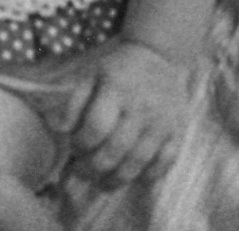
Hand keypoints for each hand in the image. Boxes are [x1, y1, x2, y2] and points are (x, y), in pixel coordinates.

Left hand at [68, 40, 192, 187]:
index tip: (75, 147)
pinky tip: (132, 177)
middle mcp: (141, 108)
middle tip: (83, 172)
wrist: (160, 56)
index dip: (80, 144)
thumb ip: (74, 102)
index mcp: (117, 90)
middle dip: (93, 168)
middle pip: (114, 150)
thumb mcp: (92, 74)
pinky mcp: (177, 132)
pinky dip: (147, 177)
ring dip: (116, 179)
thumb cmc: (120, 68)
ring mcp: (162, 123)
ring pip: (137, 163)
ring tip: (102, 183)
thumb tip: (61, 130)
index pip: (95, 127)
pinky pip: (164, 164)